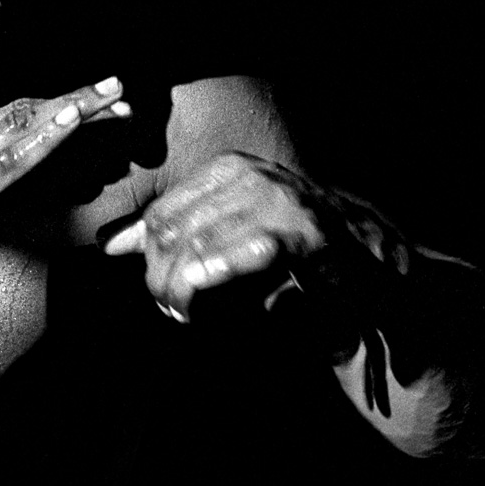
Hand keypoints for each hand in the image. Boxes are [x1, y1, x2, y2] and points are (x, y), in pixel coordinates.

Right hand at [0, 77, 130, 320]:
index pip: (5, 117)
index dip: (53, 109)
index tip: (92, 106)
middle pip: (21, 113)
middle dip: (74, 102)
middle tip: (121, 93)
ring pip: (22, 129)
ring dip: (72, 111)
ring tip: (112, 97)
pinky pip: (9, 164)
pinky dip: (45, 140)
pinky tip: (73, 124)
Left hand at [102, 151, 410, 323]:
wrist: (372, 272)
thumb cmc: (296, 258)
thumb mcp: (229, 240)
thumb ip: (177, 237)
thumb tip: (113, 244)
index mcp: (229, 169)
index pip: (161, 213)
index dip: (151, 259)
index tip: (162, 293)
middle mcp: (251, 174)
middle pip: (172, 230)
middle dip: (162, 278)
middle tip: (171, 311)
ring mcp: (279, 199)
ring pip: (198, 246)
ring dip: (183, 290)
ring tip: (187, 316)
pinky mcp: (304, 231)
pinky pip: (242, 255)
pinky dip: (215, 281)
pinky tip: (204, 303)